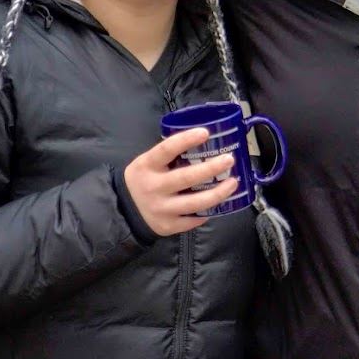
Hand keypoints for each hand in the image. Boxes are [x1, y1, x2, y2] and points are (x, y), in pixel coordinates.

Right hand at [123, 128, 239, 235]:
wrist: (125, 210)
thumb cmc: (145, 179)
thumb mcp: (148, 162)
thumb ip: (170, 154)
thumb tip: (205, 141)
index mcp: (147, 166)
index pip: (166, 150)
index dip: (186, 140)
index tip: (205, 132)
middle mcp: (153, 187)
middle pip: (186, 178)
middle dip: (210, 168)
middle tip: (229, 160)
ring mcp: (160, 209)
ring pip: (195, 202)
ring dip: (218, 193)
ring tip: (233, 183)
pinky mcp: (168, 226)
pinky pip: (193, 219)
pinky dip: (208, 211)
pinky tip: (218, 203)